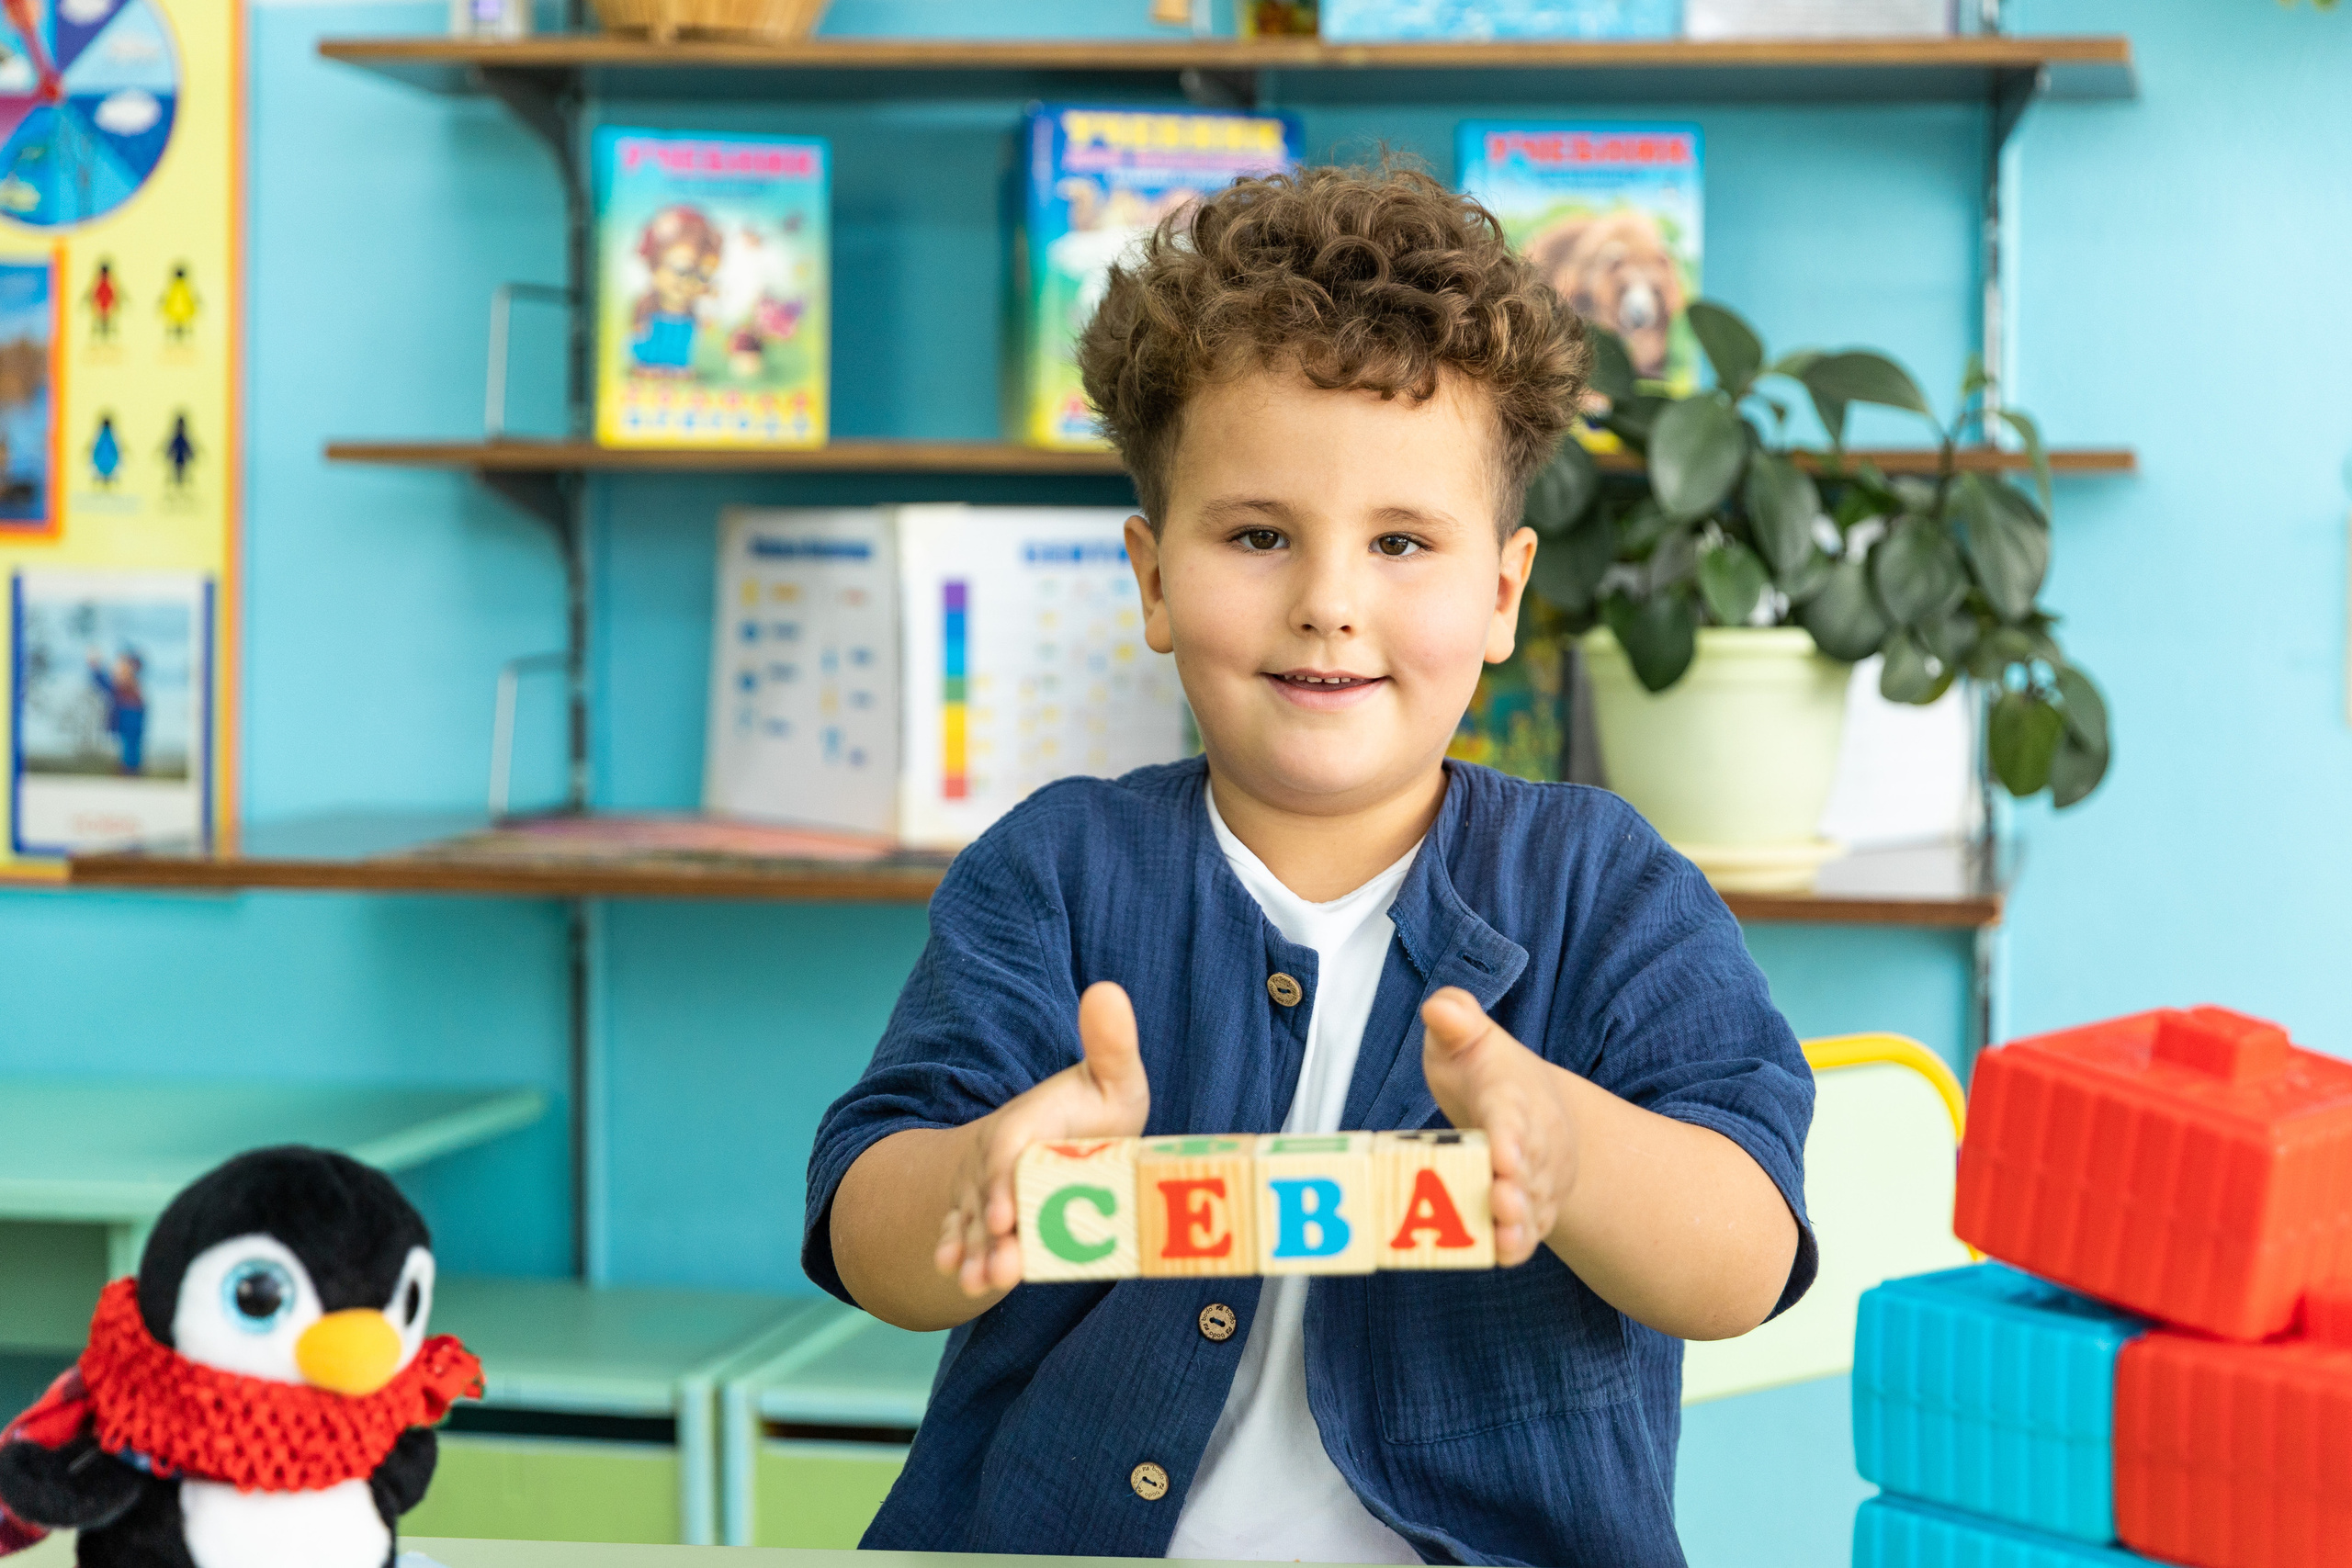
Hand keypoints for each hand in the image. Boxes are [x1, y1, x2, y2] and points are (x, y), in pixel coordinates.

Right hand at [935, 981, 1150, 1296]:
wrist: (1065, 1138)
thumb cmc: (1096, 1112)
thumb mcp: (1111, 1078)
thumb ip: (1110, 1044)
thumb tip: (1106, 988)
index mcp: (1026, 1125)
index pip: (1006, 1154)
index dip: (1003, 1183)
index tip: (1005, 1216)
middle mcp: (996, 1160)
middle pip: (987, 1199)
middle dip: (990, 1236)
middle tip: (999, 1267)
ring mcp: (985, 1191)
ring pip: (974, 1225)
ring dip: (975, 1255)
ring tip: (979, 1284)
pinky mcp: (985, 1220)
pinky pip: (966, 1237)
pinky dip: (961, 1256)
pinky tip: (960, 1279)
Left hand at [1420, 987, 1577, 1266]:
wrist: (1535, 1107)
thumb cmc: (1488, 1074)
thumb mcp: (1469, 1038)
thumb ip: (1455, 1018)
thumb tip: (1440, 1008)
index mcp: (1511, 1095)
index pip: (1511, 1114)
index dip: (1509, 1134)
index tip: (1503, 1150)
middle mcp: (1532, 1139)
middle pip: (1526, 1165)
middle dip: (1514, 1184)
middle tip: (1499, 1197)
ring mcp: (1536, 1177)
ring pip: (1530, 1201)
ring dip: (1516, 1219)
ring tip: (1503, 1230)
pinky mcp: (1532, 1208)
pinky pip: (1528, 1229)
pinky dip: (1518, 1243)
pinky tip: (1504, 1253)